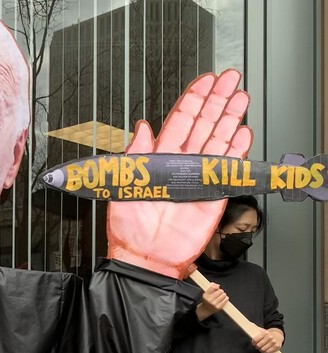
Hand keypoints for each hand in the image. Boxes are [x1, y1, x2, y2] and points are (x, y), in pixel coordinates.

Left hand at [107, 70, 253, 278]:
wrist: (143, 256)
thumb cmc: (129, 227)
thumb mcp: (124, 184)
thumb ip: (135, 153)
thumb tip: (140, 127)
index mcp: (158, 160)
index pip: (180, 121)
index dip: (193, 99)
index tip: (204, 81)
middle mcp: (181, 165)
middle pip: (204, 125)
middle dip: (218, 100)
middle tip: (230, 78)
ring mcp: (198, 178)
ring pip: (218, 141)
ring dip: (230, 119)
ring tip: (241, 97)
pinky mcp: (212, 195)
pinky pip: (227, 170)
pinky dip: (237, 152)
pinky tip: (244, 134)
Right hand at [195, 283, 227, 320]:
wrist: (205, 310)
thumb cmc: (207, 300)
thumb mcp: (206, 293)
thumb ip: (211, 287)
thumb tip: (218, 285)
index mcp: (206, 295)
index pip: (213, 287)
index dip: (216, 286)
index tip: (217, 288)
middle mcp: (209, 299)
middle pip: (220, 291)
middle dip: (221, 291)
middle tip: (219, 293)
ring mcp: (214, 304)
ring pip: (224, 295)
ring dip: (223, 295)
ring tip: (221, 296)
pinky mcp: (219, 307)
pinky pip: (226, 300)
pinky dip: (226, 298)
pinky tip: (224, 298)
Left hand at [252, 327, 283, 352]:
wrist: (278, 335)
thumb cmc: (268, 334)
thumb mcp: (262, 330)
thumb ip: (255, 328)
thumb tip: (250, 324)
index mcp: (265, 333)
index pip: (255, 339)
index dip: (253, 342)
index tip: (254, 343)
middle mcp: (269, 337)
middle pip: (258, 345)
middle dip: (257, 346)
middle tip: (258, 346)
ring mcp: (273, 342)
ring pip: (263, 349)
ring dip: (261, 350)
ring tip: (261, 348)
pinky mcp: (276, 347)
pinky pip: (268, 352)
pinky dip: (265, 352)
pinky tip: (265, 350)